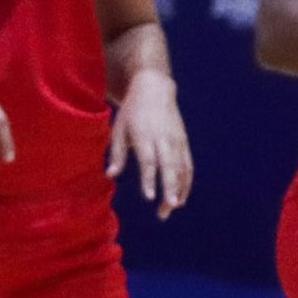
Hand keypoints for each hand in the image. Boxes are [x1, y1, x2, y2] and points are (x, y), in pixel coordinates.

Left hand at [106, 69, 191, 216]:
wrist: (155, 89)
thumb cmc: (132, 111)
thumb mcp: (119, 128)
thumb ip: (117, 153)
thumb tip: (110, 175)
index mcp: (145, 134)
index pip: (149, 161)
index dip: (149, 179)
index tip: (149, 197)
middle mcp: (164, 138)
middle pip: (169, 167)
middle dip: (169, 188)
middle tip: (168, 208)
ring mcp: (177, 141)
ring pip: (182, 169)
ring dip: (179, 189)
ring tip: (172, 208)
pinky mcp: (184, 142)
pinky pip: (187, 166)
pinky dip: (186, 182)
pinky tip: (180, 197)